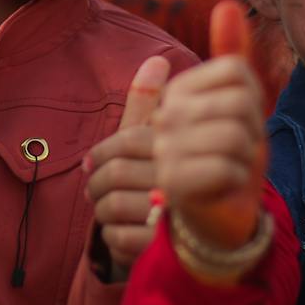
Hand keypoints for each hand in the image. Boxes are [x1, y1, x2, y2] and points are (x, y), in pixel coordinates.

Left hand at [83, 56, 170, 278]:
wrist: (214, 238)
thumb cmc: (178, 176)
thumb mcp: (165, 139)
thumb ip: (152, 104)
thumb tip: (156, 59)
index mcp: (179, 147)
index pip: (128, 141)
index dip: (100, 153)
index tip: (90, 164)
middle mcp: (179, 177)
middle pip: (116, 173)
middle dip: (95, 183)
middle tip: (91, 189)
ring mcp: (174, 213)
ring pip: (114, 205)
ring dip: (101, 211)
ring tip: (102, 209)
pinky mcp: (166, 245)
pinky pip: (120, 237)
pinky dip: (112, 236)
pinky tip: (118, 231)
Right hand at [157, 1, 267, 249]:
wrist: (214, 215)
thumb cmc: (225, 155)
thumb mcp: (234, 102)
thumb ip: (231, 53)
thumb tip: (228, 3)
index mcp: (178, 91)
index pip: (238, 72)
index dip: (253, 99)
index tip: (239, 122)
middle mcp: (165, 115)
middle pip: (242, 103)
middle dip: (253, 132)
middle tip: (237, 151)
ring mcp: (165, 148)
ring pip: (238, 136)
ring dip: (247, 158)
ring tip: (231, 168)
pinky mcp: (173, 182)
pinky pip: (230, 167)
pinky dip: (238, 180)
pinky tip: (224, 187)